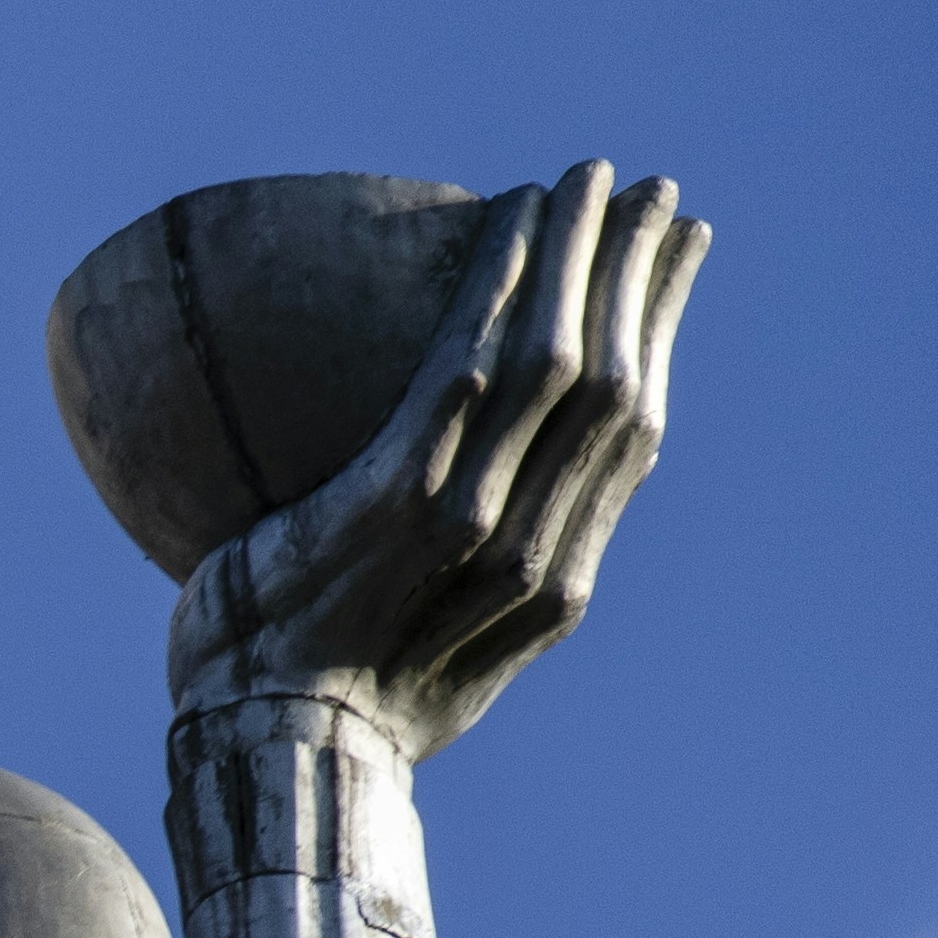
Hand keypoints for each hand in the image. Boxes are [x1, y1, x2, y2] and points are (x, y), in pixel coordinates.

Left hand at [171, 159, 707, 758]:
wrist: (263, 759)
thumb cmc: (307, 708)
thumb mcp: (405, 652)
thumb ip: (444, 584)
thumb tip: (431, 518)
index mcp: (555, 588)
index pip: (632, 439)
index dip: (660, 342)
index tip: (674, 265)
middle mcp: (535, 552)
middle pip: (617, 385)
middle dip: (643, 281)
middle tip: (655, 193)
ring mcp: (470, 524)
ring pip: (558, 363)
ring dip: (580, 258)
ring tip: (587, 179)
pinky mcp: (399, 502)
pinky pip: (463, 369)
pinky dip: (497, 286)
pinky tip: (501, 220)